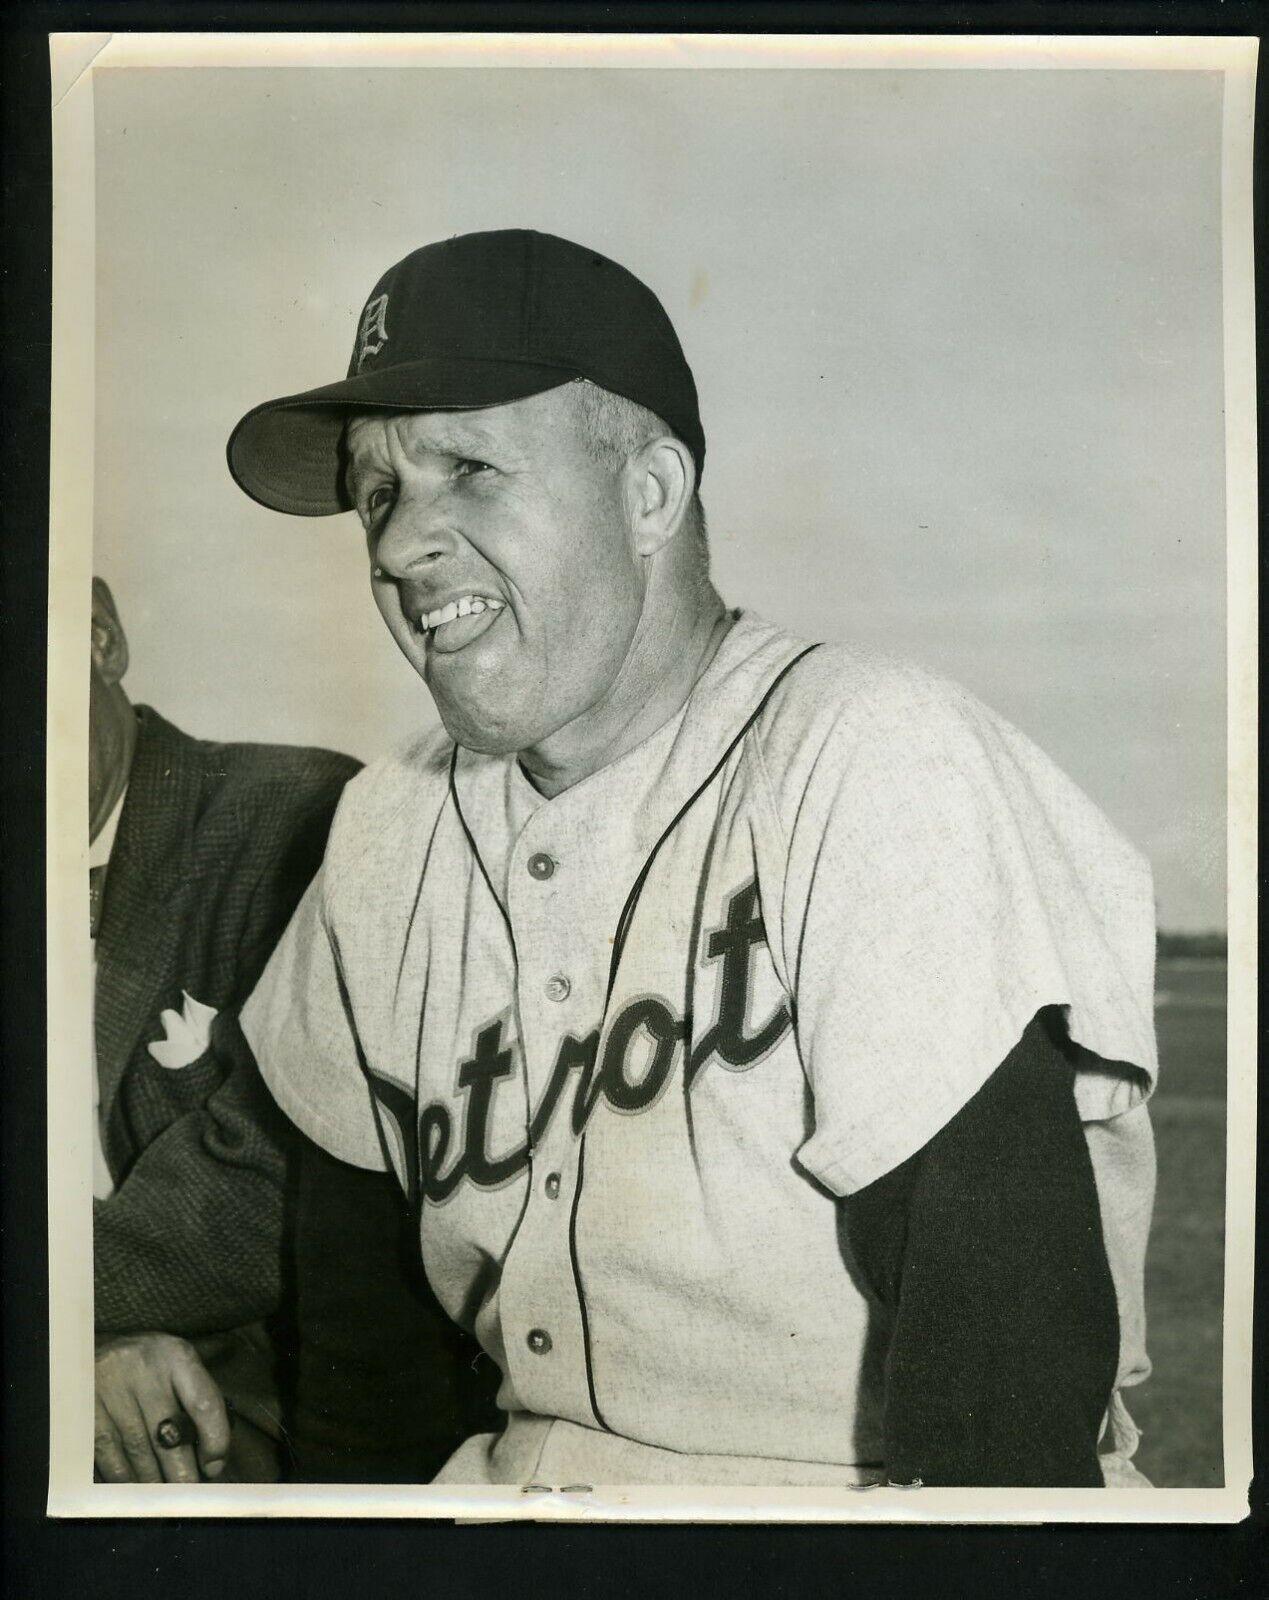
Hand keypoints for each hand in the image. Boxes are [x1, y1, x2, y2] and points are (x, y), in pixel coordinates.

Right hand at [94, 1332, 230, 1482]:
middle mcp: (145, 1371)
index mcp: (176, 1356)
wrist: (95, 1349)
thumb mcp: (176, 1365)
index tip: (215, 1466)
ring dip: (154, 1481)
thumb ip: (196, 1401)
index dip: (215, 1440)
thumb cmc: (148, 1366)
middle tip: (190, 1494)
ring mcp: (112, 1390)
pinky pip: (110, 1457)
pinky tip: (135, 1487)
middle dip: (183, 1473)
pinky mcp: (86, 1412)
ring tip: (164, 1495)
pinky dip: (125, 1479)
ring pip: (139, 1452)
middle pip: (169, 1435)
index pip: (204, 1403)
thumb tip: (212, 1458)